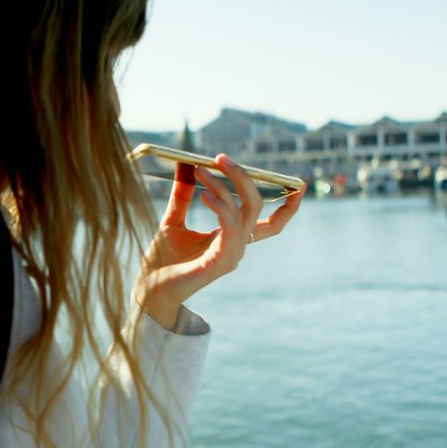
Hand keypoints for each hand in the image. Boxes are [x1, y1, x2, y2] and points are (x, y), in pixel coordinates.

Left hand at [134, 154, 305, 330]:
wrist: (149, 290)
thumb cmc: (162, 261)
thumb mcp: (173, 220)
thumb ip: (183, 194)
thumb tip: (186, 164)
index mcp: (232, 237)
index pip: (271, 222)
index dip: (289, 204)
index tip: (297, 182)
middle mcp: (237, 245)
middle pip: (258, 206)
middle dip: (243, 177)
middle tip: (221, 157)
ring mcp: (232, 254)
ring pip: (244, 212)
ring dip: (224, 186)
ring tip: (200, 171)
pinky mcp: (221, 262)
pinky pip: (231, 227)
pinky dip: (221, 206)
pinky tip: (203, 194)